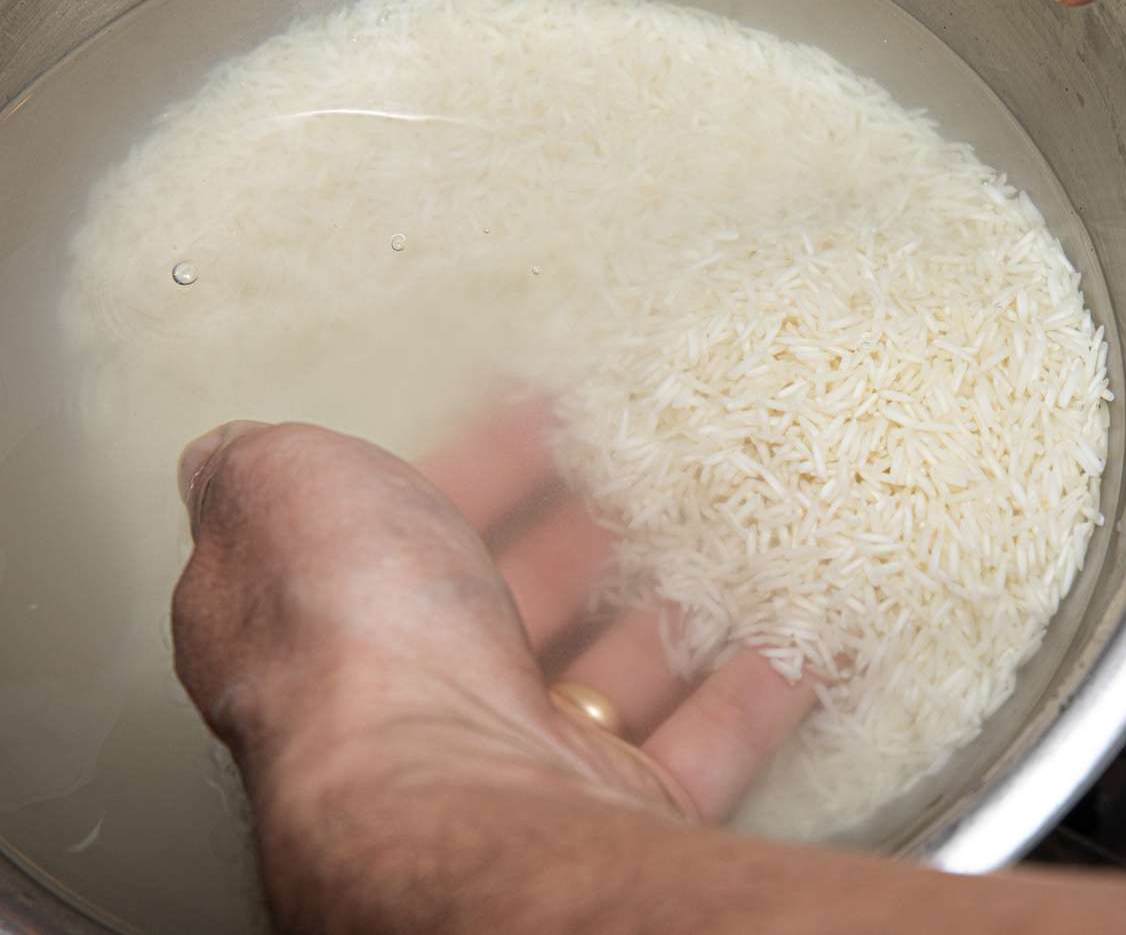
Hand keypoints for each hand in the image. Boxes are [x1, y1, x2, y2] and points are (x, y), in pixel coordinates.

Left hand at [170, 407, 812, 929]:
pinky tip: (795, 634)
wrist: (446, 800)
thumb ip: (256, 467)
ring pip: (614, 675)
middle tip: (644, 471)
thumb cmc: (359, 644)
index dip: (470, 467)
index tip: (541, 412)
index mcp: (335, 632)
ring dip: (670, 609)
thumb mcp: (281, 492)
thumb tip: (230, 450)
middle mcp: (423, 711)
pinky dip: (754, 688)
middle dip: (578, 535)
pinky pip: (704, 744)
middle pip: (514, 607)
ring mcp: (522, 763)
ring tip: (726, 537)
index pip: (408, 534)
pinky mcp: (614, 811)